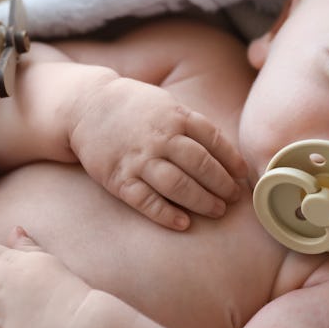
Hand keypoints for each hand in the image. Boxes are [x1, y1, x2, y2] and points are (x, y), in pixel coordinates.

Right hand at [69, 77, 247, 229]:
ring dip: (201, 201)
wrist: (86, 106)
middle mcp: (160, 138)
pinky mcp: (119, 178)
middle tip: (233, 199)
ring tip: (217, 211)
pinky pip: (145, 201)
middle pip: (200, 166)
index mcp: (175, 116)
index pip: (213, 141)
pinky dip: (166, 214)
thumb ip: (191, 125)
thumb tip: (224, 152)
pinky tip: (183, 223)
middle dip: (221, 185)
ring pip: (177, 185)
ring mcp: (138, 159)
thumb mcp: (166, 104)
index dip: (231, 160)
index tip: (242, 175)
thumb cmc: (134, 107)